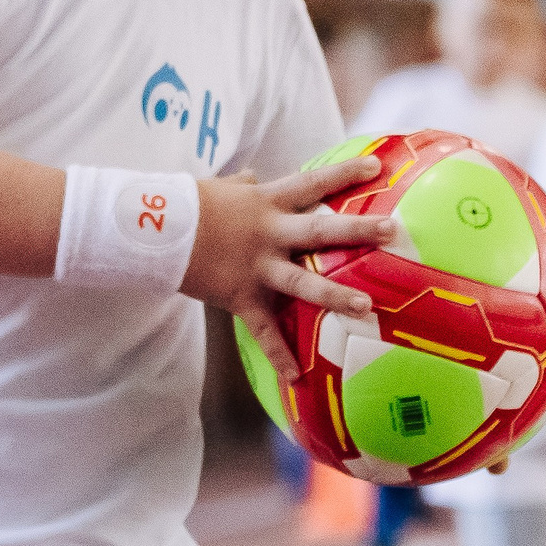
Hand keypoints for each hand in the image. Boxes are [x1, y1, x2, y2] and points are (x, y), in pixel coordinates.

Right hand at [182, 155, 403, 379]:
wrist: (152, 229)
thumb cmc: (185, 204)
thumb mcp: (218, 188)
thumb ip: (241, 185)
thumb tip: (250, 175)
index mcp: (266, 202)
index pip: (312, 182)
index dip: (345, 173)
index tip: (377, 168)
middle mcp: (268, 233)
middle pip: (318, 230)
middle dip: (357, 230)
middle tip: (392, 231)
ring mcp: (256, 266)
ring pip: (301, 281)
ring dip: (334, 294)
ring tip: (365, 306)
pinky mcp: (239, 295)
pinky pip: (262, 330)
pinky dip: (278, 355)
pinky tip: (296, 378)